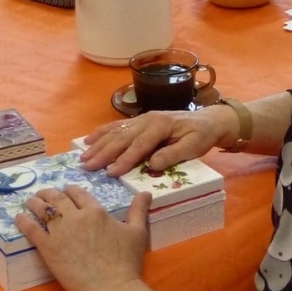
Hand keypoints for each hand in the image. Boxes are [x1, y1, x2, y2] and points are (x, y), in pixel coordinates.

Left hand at [14, 187, 150, 290]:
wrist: (112, 289)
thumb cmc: (127, 262)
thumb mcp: (137, 233)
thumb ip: (138, 210)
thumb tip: (146, 192)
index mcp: (96, 211)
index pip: (78, 193)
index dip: (70, 190)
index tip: (65, 192)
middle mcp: (76, 217)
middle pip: (57, 198)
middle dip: (48, 193)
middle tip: (42, 194)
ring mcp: (60, 232)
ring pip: (42, 209)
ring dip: (34, 202)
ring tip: (29, 202)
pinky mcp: (48, 249)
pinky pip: (32, 230)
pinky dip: (24, 221)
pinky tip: (19, 217)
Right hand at [79, 109, 228, 175]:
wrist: (208, 120)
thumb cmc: (201, 135)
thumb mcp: (194, 147)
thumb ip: (173, 154)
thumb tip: (152, 165)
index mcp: (161, 125)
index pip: (140, 144)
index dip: (125, 159)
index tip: (111, 172)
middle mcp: (148, 119)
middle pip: (122, 137)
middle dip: (104, 152)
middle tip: (87, 166)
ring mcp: (142, 118)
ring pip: (116, 131)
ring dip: (98, 144)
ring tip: (83, 156)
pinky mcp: (139, 120)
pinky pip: (117, 126)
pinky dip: (102, 133)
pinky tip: (89, 139)